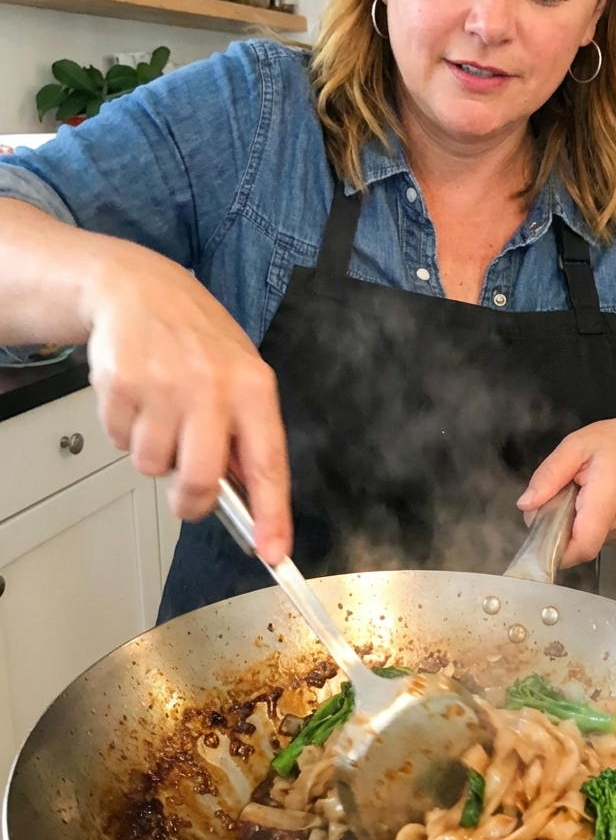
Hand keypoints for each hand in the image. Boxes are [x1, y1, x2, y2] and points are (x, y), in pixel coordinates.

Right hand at [83, 237, 291, 562]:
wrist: (138, 288)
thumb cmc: (196, 338)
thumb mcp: (240, 374)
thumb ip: (246, 434)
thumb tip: (249, 499)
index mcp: (254, 387)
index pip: (268, 464)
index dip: (272, 514)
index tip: (273, 552)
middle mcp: (211, 387)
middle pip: (199, 480)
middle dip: (190, 501)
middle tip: (186, 495)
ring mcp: (163, 385)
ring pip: (151, 465)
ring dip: (152, 453)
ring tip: (159, 413)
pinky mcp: (121, 384)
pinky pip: (118, 442)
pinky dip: (123, 431)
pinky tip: (136, 397)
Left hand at [516, 417, 615, 567]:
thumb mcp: (579, 444)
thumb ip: (550, 474)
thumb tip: (525, 505)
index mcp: (607, 498)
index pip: (582, 547)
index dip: (554, 551)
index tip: (537, 534)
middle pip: (576, 543)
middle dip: (555, 525)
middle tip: (555, 495)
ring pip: (583, 539)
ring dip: (570, 521)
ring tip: (577, 490)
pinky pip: (593, 534)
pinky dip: (583, 521)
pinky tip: (589, 498)